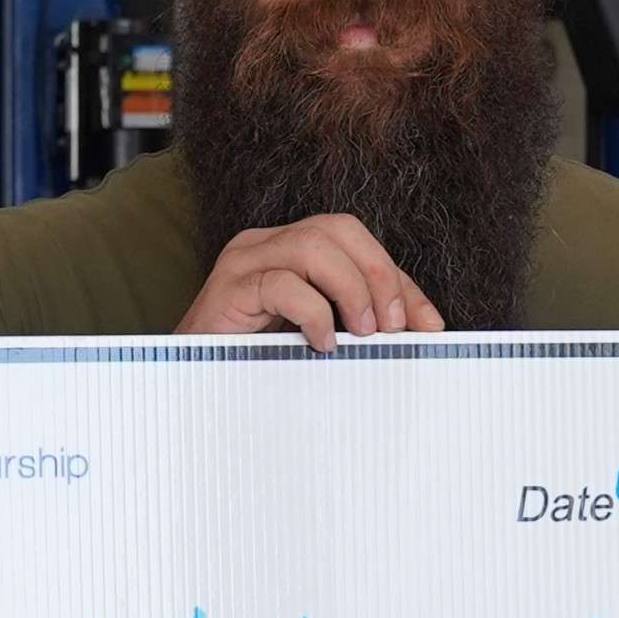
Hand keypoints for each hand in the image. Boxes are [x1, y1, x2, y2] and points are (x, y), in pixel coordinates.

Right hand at [175, 215, 440, 350]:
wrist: (188, 390)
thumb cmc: (252, 365)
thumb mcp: (317, 340)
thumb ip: (356, 325)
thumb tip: (418, 332)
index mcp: (290, 250)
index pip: (359, 245)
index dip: (400, 281)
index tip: (429, 325)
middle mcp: (266, 244)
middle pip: (340, 227)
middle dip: (380, 274)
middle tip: (394, 327)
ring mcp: (244, 262)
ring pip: (314, 244)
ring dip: (352, 288)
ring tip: (363, 333)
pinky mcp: (228, 289)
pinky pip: (282, 282)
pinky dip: (313, 312)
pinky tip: (322, 343)